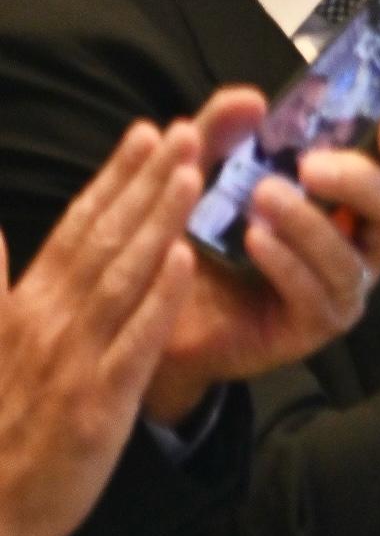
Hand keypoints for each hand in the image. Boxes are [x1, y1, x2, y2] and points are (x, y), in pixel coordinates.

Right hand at [0, 123, 192, 535]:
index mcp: (28, 306)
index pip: (78, 228)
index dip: (115, 179)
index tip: (150, 133)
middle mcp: (49, 322)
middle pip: (104, 239)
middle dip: (147, 182)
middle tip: (189, 131)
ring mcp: (73, 360)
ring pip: (123, 277)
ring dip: (159, 222)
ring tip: (194, 172)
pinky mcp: (95, 404)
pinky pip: (134, 342)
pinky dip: (160, 300)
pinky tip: (191, 262)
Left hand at [143, 93, 379, 423]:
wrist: (161, 304)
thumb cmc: (196, 235)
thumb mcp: (202, 171)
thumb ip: (222, 131)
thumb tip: (251, 98)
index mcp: (351, 202)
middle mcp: (360, 245)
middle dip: (363, 183)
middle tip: (311, 166)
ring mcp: (343, 288)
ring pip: (351, 257)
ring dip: (310, 223)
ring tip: (263, 196)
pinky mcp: (316, 327)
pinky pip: (316, 294)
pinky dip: (288, 264)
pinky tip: (254, 241)